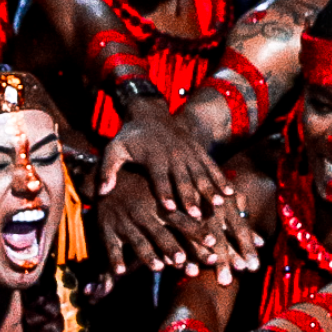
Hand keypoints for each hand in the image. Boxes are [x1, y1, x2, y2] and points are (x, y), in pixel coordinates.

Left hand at [98, 102, 261, 265]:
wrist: (151, 114)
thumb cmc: (130, 138)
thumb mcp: (114, 149)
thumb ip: (107, 170)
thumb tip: (101, 192)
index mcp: (152, 156)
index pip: (159, 177)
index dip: (165, 192)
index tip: (170, 209)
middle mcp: (173, 155)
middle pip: (183, 178)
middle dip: (191, 197)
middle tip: (198, 216)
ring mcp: (188, 153)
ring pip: (201, 174)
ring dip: (211, 190)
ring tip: (220, 206)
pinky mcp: (199, 153)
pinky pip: (212, 168)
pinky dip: (222, 181)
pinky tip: (230, 196)